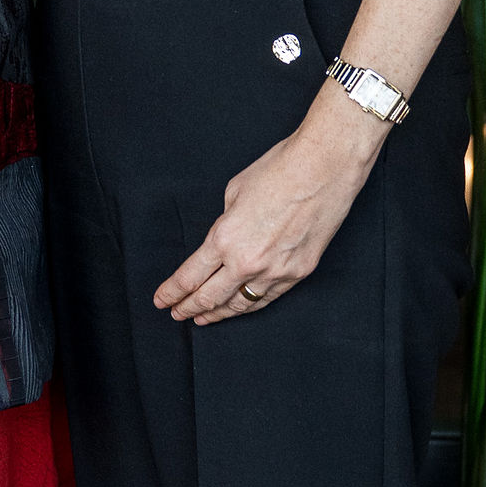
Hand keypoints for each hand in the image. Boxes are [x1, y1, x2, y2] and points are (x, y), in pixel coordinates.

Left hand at [154, 89, 387, 325]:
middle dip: (189, 308)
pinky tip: (238, 309)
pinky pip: (268, 298)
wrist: (323, 167)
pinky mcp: (299, 272)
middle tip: (177, 314)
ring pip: (239, 304)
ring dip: (218, 313)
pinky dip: (249, 306)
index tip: (162, 300)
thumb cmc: (278, 170)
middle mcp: (246, 262)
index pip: (190, 277)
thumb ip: (225, 224)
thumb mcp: (234, 193)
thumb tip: (225, 240)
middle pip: (209, 297)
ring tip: (203, 319)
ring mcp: (275, 271)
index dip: (172, 292)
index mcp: (224, 239)